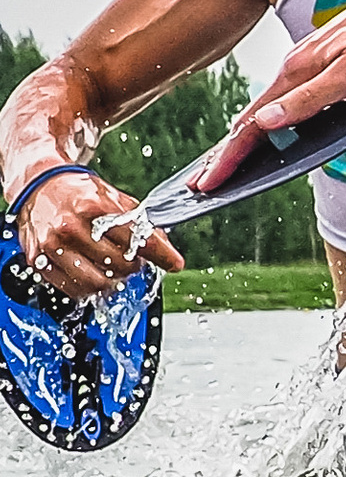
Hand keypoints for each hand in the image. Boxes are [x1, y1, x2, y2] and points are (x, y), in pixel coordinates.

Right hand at [14, 172, 186, 296]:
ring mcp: (52, 246)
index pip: (137, 238)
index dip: (161, 254)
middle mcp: (71, 227)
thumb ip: (140, 221)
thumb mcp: (114, 198)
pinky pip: (72, 289)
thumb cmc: (80, 193)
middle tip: (134, 261)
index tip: (175, 263)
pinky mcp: (38, 261)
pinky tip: (95, 275)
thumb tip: (166, 247)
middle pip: (119, 264)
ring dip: (113, 281)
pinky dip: (89, 288)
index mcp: (94, 207)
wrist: (39, 188)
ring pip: (96, 283)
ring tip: (115, 270)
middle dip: (134, 266)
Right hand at [200, 0, 345, 187]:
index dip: (229, 157)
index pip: (252, 124)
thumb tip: (264, 124)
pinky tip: (272, 127)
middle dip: (228, 151)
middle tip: (203, 181)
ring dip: (247, 136)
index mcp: (298, 72)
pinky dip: (272, 119)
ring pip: (269, 106)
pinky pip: (288, 97)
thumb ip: (310, 100)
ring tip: (228, 160)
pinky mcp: (326, 62)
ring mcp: (311, 64)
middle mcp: (297, 67)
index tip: (206, 183)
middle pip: (253, 117)